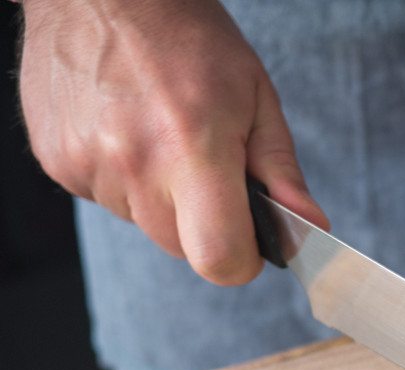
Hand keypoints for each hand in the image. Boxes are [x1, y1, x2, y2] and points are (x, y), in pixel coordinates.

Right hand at [18, 0, 327, 284]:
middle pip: (182, 248)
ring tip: (162, 136)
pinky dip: (123, 179)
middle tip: (206, 167)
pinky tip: (127, 130)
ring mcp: (88, 166)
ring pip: (143, 224)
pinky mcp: (58, 162)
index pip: (219, 259)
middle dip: (204, 223)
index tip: (249, 240)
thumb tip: (309, 227)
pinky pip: (106, 200)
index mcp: (193, 149)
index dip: (242, 260)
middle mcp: (134, 164)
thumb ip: (280, 172)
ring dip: (160, 198)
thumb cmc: (187, 37)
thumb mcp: (255, 98)